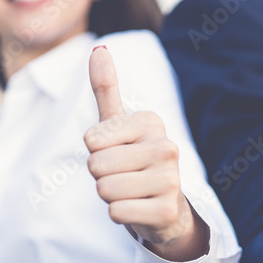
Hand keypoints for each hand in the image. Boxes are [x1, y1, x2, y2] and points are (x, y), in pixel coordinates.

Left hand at [84, 46, 207, 261]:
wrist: (164, 207)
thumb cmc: (133, 161)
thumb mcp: (118, 124)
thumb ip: (106, 88)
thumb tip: (98, 48)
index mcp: (151, 121)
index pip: (91, 139)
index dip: (96, 151)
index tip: (117, 153)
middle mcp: (167, 146)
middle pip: (96, 165)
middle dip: (101, 176)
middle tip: (123, 176)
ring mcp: (171, 180)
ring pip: (105, 189)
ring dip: (109, 196)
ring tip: (130, 192)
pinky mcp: (167, 210)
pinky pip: (117, 212)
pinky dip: (119, 214)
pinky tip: (138, 208)